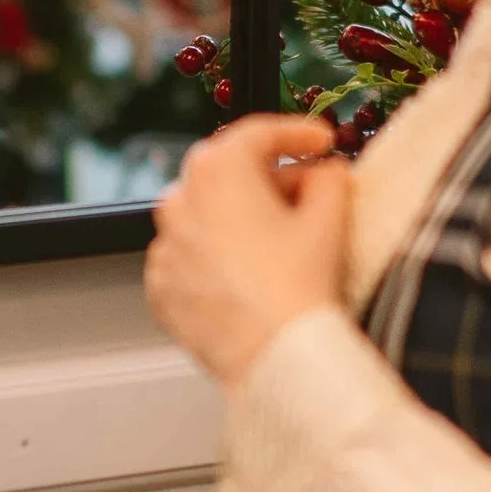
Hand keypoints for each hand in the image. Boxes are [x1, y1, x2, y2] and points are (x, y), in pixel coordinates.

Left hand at [145, 115, 354, 385]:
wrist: (274, 358)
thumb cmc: (298, 288)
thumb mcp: (329, 220)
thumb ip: (329, 179)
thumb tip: (325, 173)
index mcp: (218, 171)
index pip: (259, 134)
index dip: (298, 133)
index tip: (321, 141)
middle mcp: (179, 200)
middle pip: (229, 174)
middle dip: (271, 179)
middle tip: (310, 192)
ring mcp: (165, 246)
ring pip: (206, 216)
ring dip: (242, 218)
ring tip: (282, 239)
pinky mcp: (161, 287)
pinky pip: (192, 258)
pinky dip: (219, 257)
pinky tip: (253, 274)